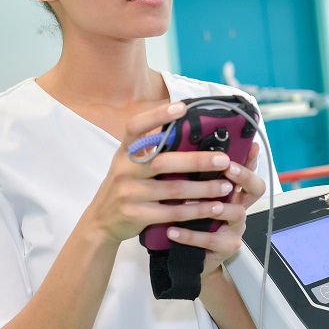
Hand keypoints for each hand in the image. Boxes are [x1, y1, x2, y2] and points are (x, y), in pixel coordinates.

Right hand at [84, 102, 246, 246]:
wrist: (102, 221)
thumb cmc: (126, 185)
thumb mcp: (129, 163)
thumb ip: (151, 148)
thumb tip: (185, 126)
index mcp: (125, 151)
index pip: (136, 127)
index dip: (157, 115)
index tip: (182, 107)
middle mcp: (125, 170)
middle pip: (163, 161)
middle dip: (197, 161)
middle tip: (224, 159)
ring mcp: (129, 193)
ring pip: (173, 189)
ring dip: (203, 188)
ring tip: (227, 185)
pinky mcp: (136, 215)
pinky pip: (172, 212)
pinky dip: (196, 210)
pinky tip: (214, 207)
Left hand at [168, 138, 267, 273]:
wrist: (192, 259)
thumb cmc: (193, 222)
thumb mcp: (195, 196)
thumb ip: (195, 176)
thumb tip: (182, 148)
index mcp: (234, 192)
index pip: (248, 170)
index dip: (251, 158)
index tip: (250, 146)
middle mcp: (239, 207)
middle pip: (255, 189)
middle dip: (244, 176)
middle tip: (228, 168)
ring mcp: (236, 227)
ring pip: (236, 213)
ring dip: (215, 206)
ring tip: (194, 203)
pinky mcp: (227, 246)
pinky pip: (210, 239)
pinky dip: (189, 235)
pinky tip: (172, 230)